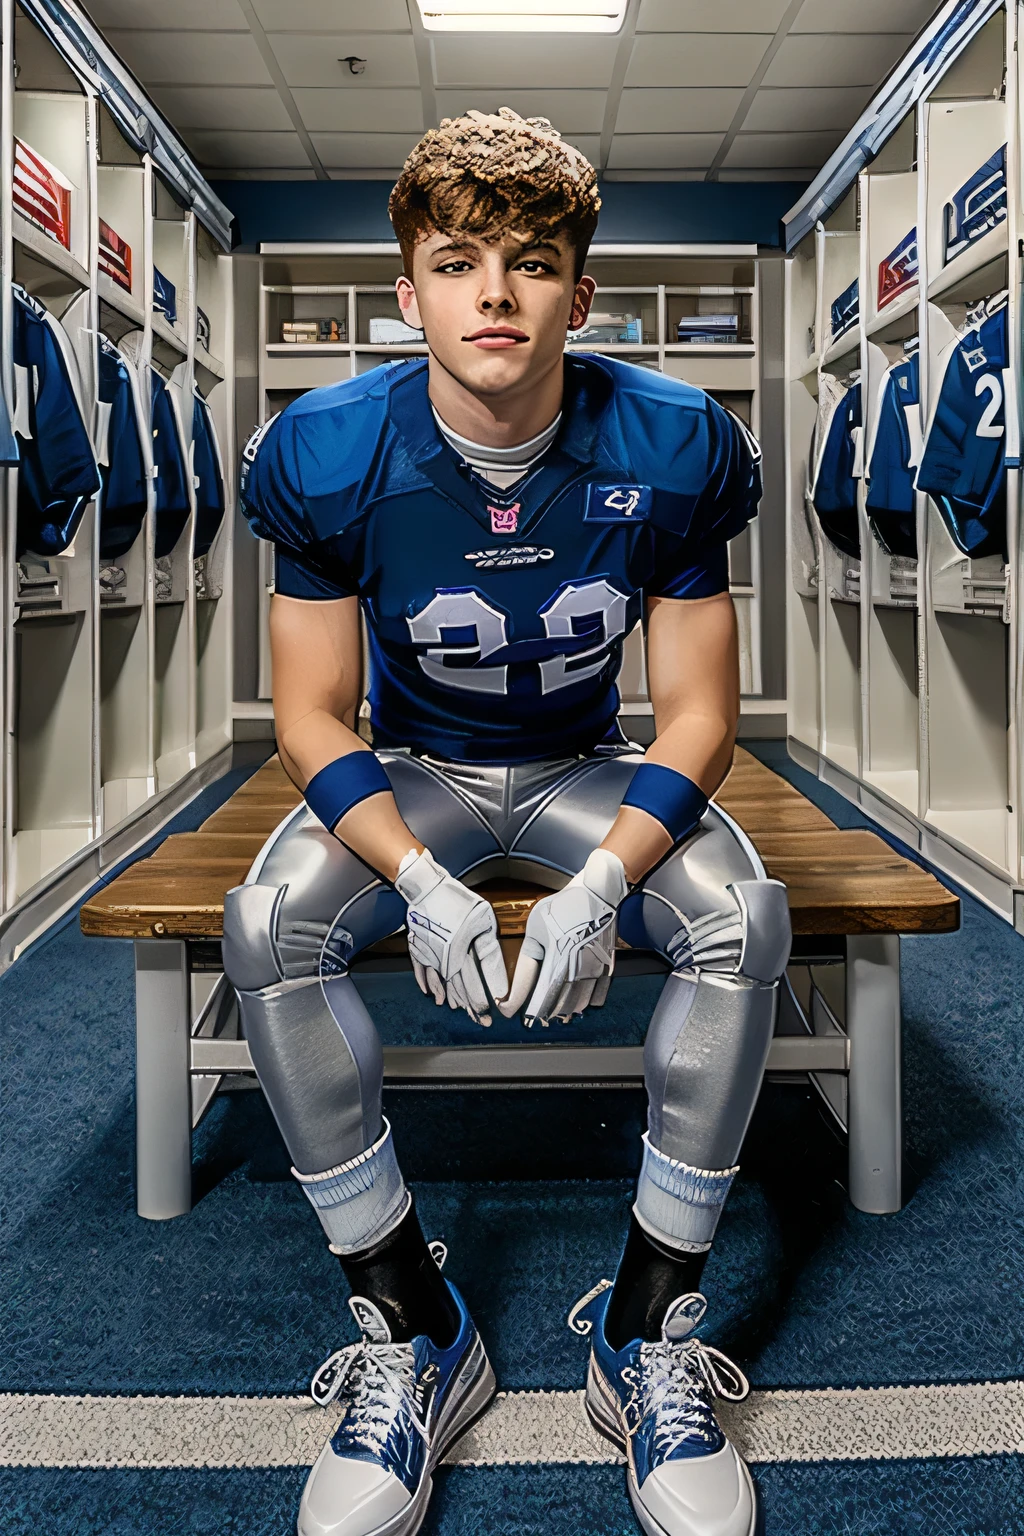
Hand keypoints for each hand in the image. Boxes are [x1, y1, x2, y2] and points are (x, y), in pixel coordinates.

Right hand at [393, 848, 507, 1025]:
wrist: (425, 887)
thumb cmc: (457, 901)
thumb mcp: (483, 919)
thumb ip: (489, 947)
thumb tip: (494, 971)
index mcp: (461, 952)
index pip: (475, 982)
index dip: (485, 999)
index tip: (494, 1012)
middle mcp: (444, 958)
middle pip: (459, 987)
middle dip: (472, 1006)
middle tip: (483, 1021)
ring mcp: (429, 954)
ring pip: (441, 982)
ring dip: (451, 997)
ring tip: (460, 1010)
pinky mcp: (418, 947)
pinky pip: (421, 971)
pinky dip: (426, 983)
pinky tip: (432, 995)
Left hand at [499, 848, 627, 1025]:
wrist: (598, 894)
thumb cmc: (563, 907)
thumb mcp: (536, 925)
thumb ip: (529, 954)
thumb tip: (525, 979)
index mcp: (556, 955)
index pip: (532, 987)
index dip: (517, 1001)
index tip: (507, 1010)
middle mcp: (576, 965)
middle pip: (556, 999)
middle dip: (542, 1011)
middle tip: (533, 1019)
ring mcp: (592, 968)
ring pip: (576, 1001)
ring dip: (563, 1011)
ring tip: (552, 1017)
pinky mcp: (605, 966)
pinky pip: (596, 994)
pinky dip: (585, 1004)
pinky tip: (575, 1009)